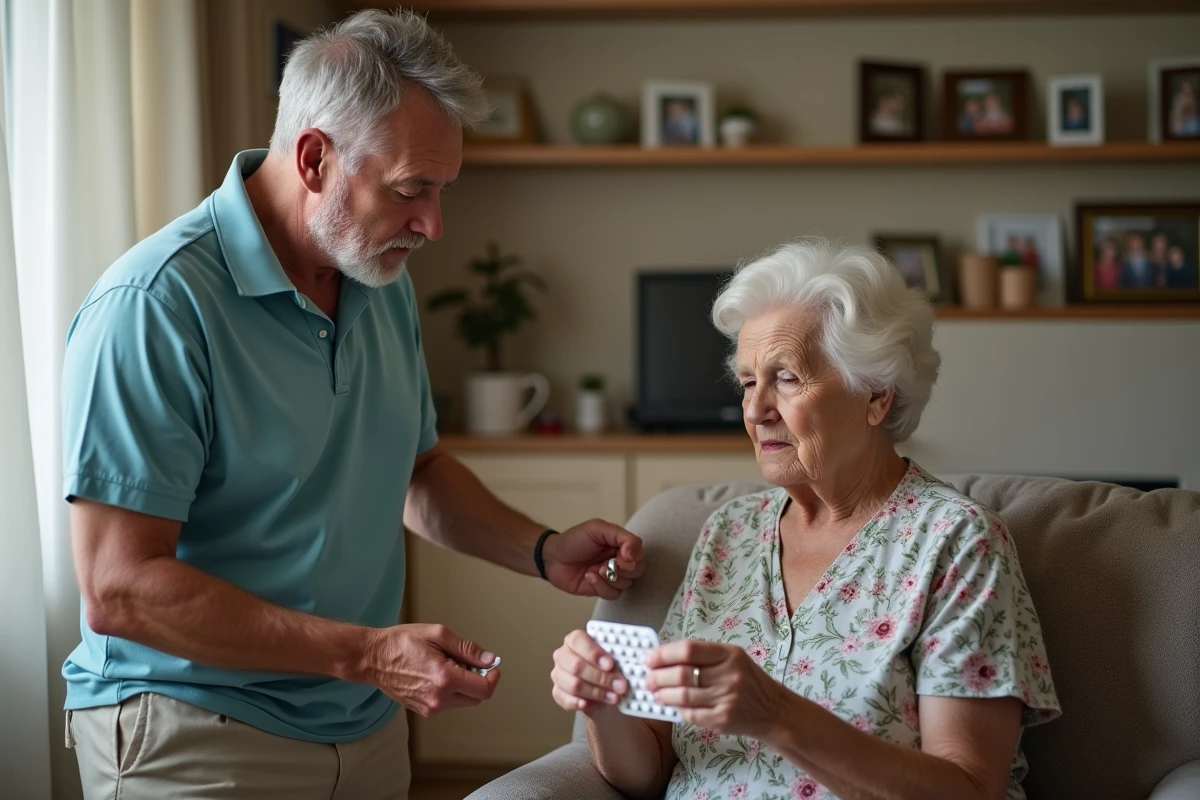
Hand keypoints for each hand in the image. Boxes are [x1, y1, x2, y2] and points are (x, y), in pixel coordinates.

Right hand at [359, 623, 499, 716]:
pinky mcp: (423, 710)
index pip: (484, 689)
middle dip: (478, 680)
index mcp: (445, 679)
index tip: (491, 666)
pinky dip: (451, 691)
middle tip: (465, 661)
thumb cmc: (401, 642)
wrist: (372, 658)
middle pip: (476, 698)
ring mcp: (430, 707)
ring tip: (446, 665)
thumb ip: (467, 649)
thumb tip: (489, 659)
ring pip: (463, 701)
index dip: (493, 677)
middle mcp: (439, 698)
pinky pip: (448, 703)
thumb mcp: (438, 635)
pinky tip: (436, 674)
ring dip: (464, 686)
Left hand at [544, 519, 644, 598]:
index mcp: (620, 544)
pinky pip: (613, 594)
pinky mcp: (602, 589)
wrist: (552, 557)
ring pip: (627, 584)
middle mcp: (619, 560)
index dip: (634, 556)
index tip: (622, 555)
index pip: (640, 551)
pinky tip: (589, 576)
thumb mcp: (597, 528)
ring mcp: (611, 576)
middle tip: (607, 565)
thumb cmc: (573, 540)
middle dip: (624, 570)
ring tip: (594, 570)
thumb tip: (634, 553)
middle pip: (638, 570)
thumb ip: (621, 536)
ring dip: (610, 578)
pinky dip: (601, 587)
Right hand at [550, 629, 628, 716]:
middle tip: (620, 685)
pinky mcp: (557, 692)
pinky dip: (582, 703)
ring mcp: (558, 674)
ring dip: (597, 693)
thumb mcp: (615, 658)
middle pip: (576, 666)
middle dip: (600, 677)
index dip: (594, 653)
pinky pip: (566, 700)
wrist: (603, 687)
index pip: (578, 640)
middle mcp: (563, 655)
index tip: (610, 664)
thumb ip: (618, 658)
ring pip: (574, 685)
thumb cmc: (609, 667)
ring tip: (615, 697)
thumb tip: (628, 664)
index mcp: (575, 640)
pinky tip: (595, 705)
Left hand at [645, 639, 784, 737]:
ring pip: (683, 696)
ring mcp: (727, 698)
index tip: (649, 659)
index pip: (689, 650)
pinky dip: (677, 710)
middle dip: (658, 677)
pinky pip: (691, 714)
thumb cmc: (748, 680)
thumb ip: (704, 655)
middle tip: (647, 679)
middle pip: (682, 674)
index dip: (664, 654)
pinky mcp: (723, 719)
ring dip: (663, 695)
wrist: (774, 710)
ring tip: (655, 694)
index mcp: (729, 654)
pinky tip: (672, 707)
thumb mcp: (732, 658)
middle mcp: (729, 675)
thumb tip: (665, 656)